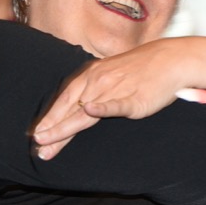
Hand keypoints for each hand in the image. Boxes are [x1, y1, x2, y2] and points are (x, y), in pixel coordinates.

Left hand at [32, 38, 195, 159]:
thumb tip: (77, 108)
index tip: (36, 135)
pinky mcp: (134, 99)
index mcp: (90, 77)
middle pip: (70, 110)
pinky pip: (116, 104)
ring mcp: (115, 90)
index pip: (65, 101)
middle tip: (37, 144)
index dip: (50, 119)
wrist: (169, 59)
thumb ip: (92, 92)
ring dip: (65, 127)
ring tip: (49, 140)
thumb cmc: (138, 70)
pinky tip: (90, 111)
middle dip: (52, 129)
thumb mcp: (109, 76)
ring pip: (85, 112)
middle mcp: (98, 82)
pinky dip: (103, 107)